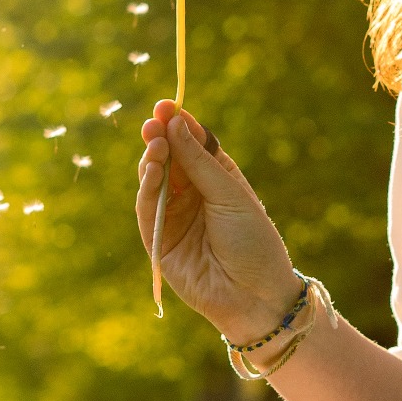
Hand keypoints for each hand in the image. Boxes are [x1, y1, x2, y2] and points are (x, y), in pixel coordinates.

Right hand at [137, 104, 298, 340]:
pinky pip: (146, 208)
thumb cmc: (253, 242)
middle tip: (153, 121)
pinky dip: (146, 188)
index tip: (166, 105)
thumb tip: (175, 123)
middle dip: (160, 138)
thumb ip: (199, 161)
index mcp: (217, 179)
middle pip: (168, 159)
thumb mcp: (230, 195)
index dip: (178, 125)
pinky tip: (153, 170)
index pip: (192, 144)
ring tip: (155, 144)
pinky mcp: (157, 240)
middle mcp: (192, 195)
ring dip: (152, 160)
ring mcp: (173, 217)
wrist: (255, 295)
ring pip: (153, 180)